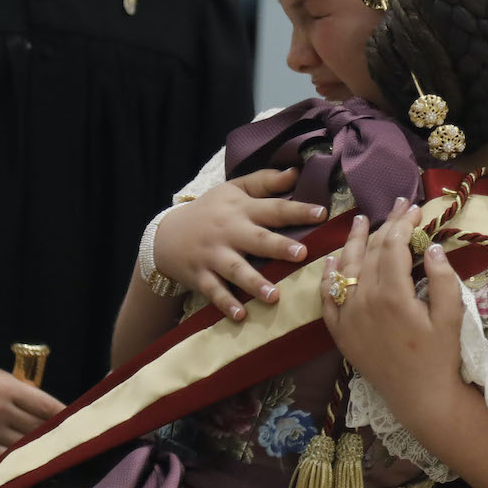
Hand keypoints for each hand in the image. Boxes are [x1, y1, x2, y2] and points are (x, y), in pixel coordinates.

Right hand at [0, 363, 64, 460]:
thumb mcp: (1, 377)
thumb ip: (24, 392)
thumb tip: (49, 409)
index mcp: (9, 389)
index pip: (45, 404)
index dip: (64, 415)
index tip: (78, 421)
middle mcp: (1, 410)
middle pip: (38, 426)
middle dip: (55, 433)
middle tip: (72, 439)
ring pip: (25, 444)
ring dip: (41, 448)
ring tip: (56, 453)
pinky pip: (5, 458)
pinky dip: (20, 460)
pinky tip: (32, 461)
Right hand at [154, 167, 326, 319]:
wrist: (166, 234)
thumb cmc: (210, 210)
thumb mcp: (233, 189)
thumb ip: (265, 181)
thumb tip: (296, 172)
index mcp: (241, 210)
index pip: (273, 208)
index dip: (297, 210)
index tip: (322, 214)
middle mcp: (229, 232)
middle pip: (257, 239)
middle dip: (278, 246)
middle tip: (301, 254)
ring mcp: (213, 255)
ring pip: (236, 270)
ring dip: (255, 283)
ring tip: (274, 296)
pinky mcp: (201, 276)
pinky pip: (214, 292)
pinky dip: (226, 304)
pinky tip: (241, 315)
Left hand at [319, 200, 463, 404]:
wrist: (419, 397)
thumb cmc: (440, 357)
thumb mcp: (451, 316)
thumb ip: (442, 278)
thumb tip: (432, 247)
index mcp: (392, 294)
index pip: (394, 246)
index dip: (403, 223)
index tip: (414, 208)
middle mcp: (364, 300)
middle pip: (371, 251)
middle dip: (386, 225)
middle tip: (396, 206)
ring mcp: (347, 315)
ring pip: (346, 267)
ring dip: (354, 241)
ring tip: (361, 220)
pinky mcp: (339, 331)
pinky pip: (327, 297)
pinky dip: (329, 275)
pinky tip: (333, 260)